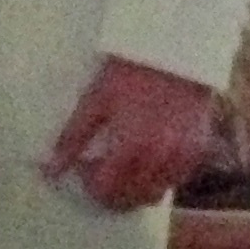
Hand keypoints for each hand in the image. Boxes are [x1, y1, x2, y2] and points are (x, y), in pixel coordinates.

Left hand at [45, 55, 215, 212]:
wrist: (175, 49)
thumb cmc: (130, 72)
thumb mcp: (96, 101)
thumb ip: (72, 139)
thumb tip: (50, 170)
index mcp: (131, 145)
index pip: (106, 190)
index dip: (91, 185)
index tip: (86, 168)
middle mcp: (160, 157)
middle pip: (130, 199)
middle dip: (111, 192)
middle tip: (103, 171)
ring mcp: (183, 156)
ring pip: (155, 195)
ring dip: (135, 189)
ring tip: (126, 166)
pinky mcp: (199, 151)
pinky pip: (175, 181)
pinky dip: (159, 179)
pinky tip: (148, 159)